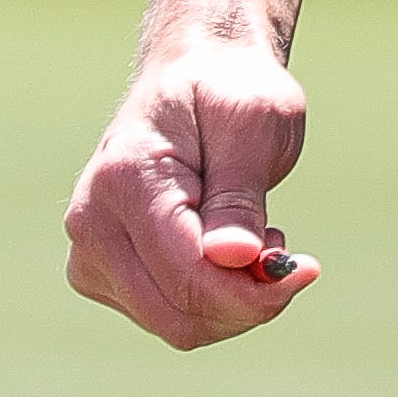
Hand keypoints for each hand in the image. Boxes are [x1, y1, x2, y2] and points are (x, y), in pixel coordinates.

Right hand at [62, 35, 319, 346]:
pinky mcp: (104, 271)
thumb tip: (235, 260)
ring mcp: (90, 253)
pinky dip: (212, 297)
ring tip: (262, 238)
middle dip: (244, 302)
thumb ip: (240, 195)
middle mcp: (92, 223)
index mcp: (125, 179)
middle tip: (290, 258)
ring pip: (172, 322)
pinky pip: (167, 312)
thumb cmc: (229, 91)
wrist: (195, 74)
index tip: (306, 268)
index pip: (185, 271)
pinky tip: (234, 248)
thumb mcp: (253, 123)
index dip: (250, 289)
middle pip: (174, 311)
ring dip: (231, 298)